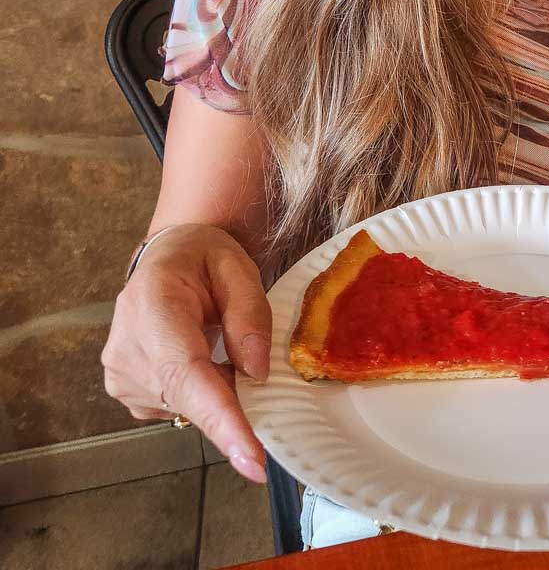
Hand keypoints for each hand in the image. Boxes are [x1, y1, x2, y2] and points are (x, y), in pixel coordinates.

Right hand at [102, 224, 271, 482]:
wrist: (167, 258)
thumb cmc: (203, 260)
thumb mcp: (237, 269)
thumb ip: (249, 315)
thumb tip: (256, 373)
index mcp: (151, 305)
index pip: (186, 373)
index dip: (221, 420)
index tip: (252, 461)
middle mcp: (125, 346)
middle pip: (189, 398)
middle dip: (233, 401)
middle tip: (257, 369)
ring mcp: (120, 375)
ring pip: (187, 407)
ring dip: (218, 390)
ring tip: (220, 344)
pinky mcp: (125, 393)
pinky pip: (178, 407)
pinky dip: (203, 393)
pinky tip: (204, 358)